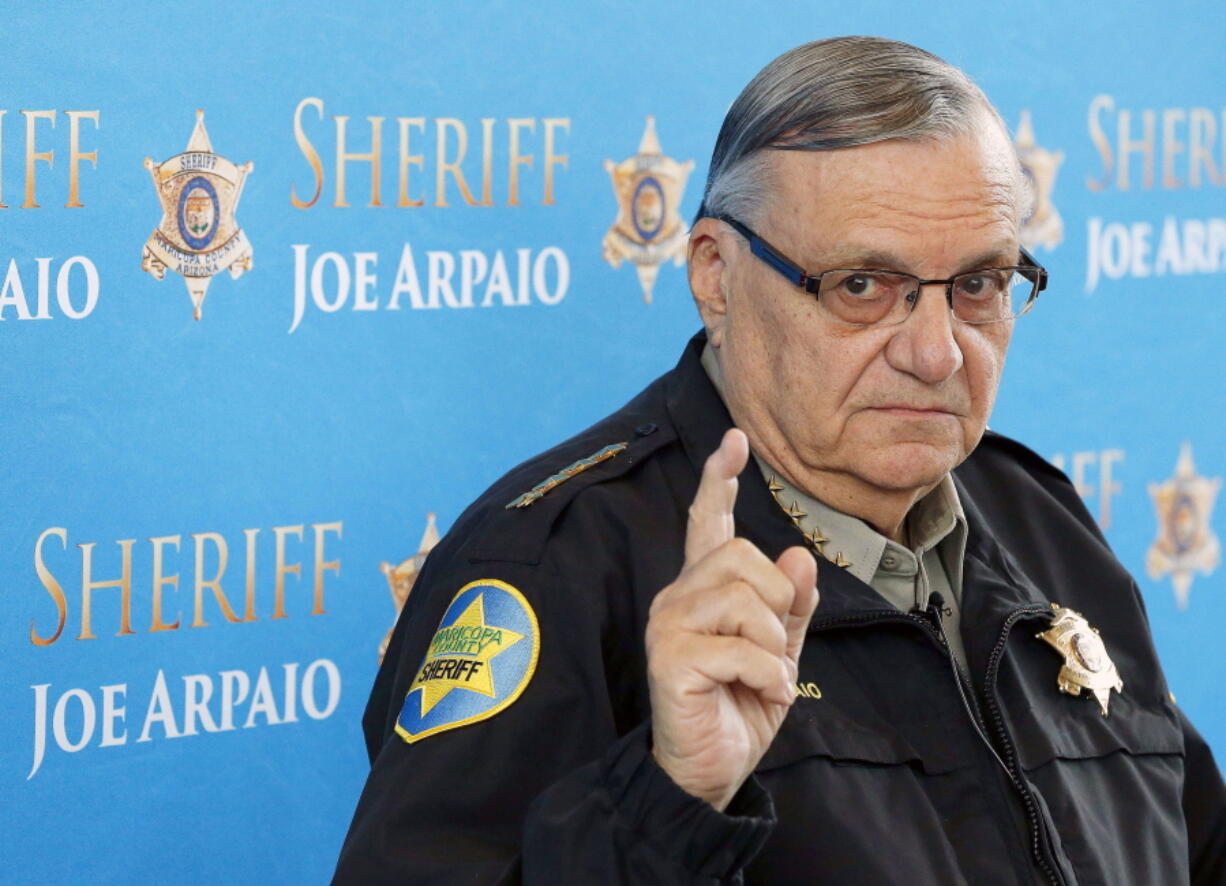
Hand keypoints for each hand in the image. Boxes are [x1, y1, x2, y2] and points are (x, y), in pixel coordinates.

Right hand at [647, 428, 818, 810]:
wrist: (712, 771)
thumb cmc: (741, 707)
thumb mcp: (781, 654)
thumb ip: (791, 607)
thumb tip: (798, 557)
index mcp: (704, 590)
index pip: (707, 524)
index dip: (718, 481)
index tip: (735, 440)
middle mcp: (679, 597)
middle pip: (742, 555)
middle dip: (779, 601)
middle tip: (775, 650)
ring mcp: (669, 625)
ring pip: (745, 598)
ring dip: (775, 645)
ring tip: (767, 676)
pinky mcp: (670, 659)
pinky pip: (740, 648)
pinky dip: (768, 675)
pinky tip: (763, 694)